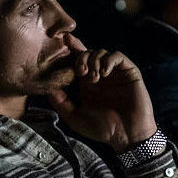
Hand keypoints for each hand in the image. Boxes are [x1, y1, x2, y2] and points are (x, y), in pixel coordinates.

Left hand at [48, 35, 157, 150]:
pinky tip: (104, 73)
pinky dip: (109, 60)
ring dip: (94, 60)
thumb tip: (48, 88)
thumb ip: (61, 104)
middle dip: (80, 57)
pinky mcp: (129, 72)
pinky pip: (118, 56)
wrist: (127, 136)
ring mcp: (115, 73)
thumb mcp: (75, 118)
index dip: (70, 50)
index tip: (62, 41)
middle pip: (88, 53)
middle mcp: (100, 76)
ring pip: (101, 52)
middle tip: (80, 71)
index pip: (77, 62)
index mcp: (87, 84)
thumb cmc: (103, 130)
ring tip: (94, 78)